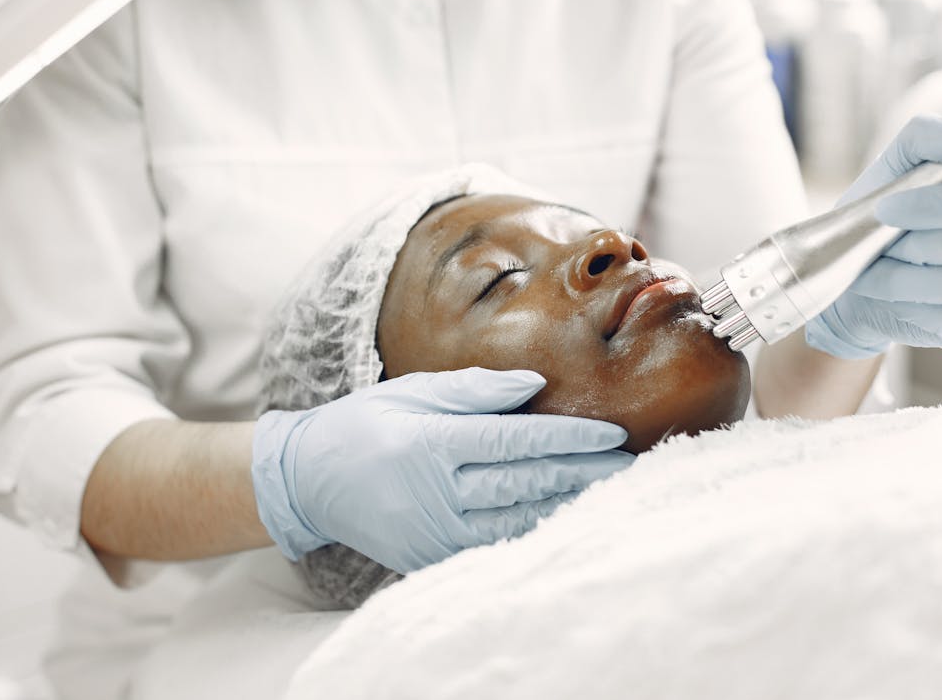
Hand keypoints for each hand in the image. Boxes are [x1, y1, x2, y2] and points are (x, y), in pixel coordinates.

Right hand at [252, 367, 632, 572]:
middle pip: (525, 485)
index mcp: (429, 444)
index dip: (568, 439)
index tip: (613, 434)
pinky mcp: (429, 556)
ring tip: (613, 495)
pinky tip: (566, 522)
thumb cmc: (363, 424)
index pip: (515, 442)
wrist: (307, 481)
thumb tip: (536, 385)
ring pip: (515, 523)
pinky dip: (533, 534)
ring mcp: (431, 533)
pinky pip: (492, 547)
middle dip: (584, 476)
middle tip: (634, 468)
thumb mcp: (411, 391)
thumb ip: (475, 389)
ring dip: (568, 509)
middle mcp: (433, 493)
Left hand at [805, 114, 941, 358]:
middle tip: (877, 244)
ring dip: (900, 277)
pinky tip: (890, 295)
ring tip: (875, 269)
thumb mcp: (889, 169)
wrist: (853, 281)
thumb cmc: (876, 220)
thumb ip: (927, 139)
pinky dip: (904, 304)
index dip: (937, 205)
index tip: (887, 207)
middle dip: (909, 244)